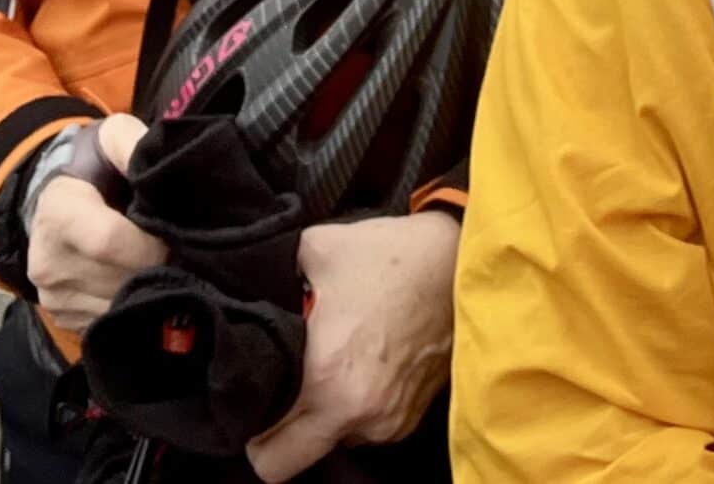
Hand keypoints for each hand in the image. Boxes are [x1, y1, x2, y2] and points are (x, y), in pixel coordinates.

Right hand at [25, 113, 165, 333]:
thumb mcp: (110, 139)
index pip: (109, 242)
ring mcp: (54, 298)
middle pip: (119, 279)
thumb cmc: (94, 168)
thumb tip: (160, 161)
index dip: (151, 245)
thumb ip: (132, 143)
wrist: (56, 203)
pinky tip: (149, 286)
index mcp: (59, 215)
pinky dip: (137, 309)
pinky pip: (112, 324)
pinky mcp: (64, 319)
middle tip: (184, 254)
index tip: (176, 236)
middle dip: (159, 269)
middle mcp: (48, 263)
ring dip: (152, 292)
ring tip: (168, 267)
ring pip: (118, 307)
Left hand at [246, 212, 460, 482]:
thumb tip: (252, 287)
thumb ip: (275, 280)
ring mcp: (394, 418)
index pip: (273, 462)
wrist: (461, 256)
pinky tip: (367, 361)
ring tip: (337, 362)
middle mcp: (364, 415)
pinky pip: (371, 423)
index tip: (258, 411)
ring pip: (340, 437)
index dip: (256, 441)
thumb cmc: (392, 255)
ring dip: (331, 411)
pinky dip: (362, 403)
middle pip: (304, 453)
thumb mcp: (315, 252)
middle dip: (292, 426)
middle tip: (293, 382)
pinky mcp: (416, 411)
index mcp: (330, 385)